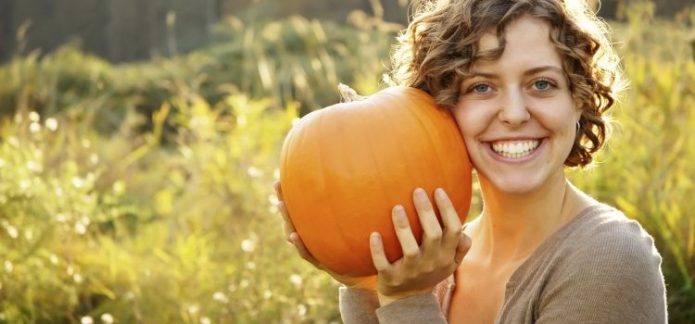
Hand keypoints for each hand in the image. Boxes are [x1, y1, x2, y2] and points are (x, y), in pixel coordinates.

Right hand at [274, 181, 376, 289]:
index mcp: (318, 224)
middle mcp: (312, 234)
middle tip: (277, 184)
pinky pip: (306, 253)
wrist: (364, 272)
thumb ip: (359, 204)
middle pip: (293, 216)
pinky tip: (294, 236)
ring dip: (287, 220)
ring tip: (281, 205)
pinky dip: (299, 245)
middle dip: (285, 200)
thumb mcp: (360, 223)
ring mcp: (313, 248)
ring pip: (293, 233)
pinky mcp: (319, 262)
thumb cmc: (361, 245)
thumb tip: (370, 173)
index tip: (283, 174)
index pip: (303, 205)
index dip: (292, 191)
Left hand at [369, 188, 471, 304]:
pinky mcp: (391, 278)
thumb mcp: (450, 263)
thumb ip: (460, 247)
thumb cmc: (430, 271)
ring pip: (410, 249)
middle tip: (417, 191)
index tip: (438, 190)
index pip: (453, 230)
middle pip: (433, 235)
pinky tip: (374, 234)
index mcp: (447, 256)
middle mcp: (431, 263)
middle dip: (426, 211)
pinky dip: (378, 250)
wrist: (408, 300)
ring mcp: (411, 271)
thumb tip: (464, 228)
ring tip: (396, 207)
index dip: (447, 209)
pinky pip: (384, 264)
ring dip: (403, 227)